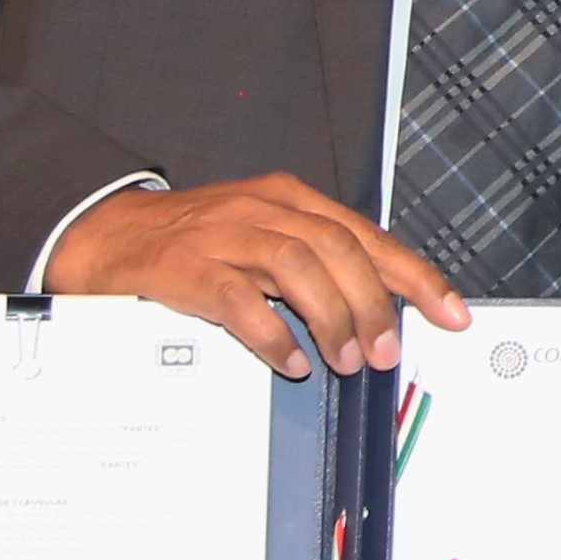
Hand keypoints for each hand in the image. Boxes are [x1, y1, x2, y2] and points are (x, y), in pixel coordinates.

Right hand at [48, 173, 469, 378]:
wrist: (110, 235)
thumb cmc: (196, 242)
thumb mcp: (262, 237)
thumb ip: (315, 262)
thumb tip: (376, 312)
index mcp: (289, 199)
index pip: (367, 235)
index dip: (415, 276)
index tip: (451, 312)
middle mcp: (262, 210)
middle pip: (339, 249)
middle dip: (373, 305)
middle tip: (386, 351)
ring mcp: (224, 236)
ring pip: (298, 268)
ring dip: (332, 318)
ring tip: (345, 360)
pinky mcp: (188, 268)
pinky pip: (240, 300)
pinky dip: (274, 334)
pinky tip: (292, 360)